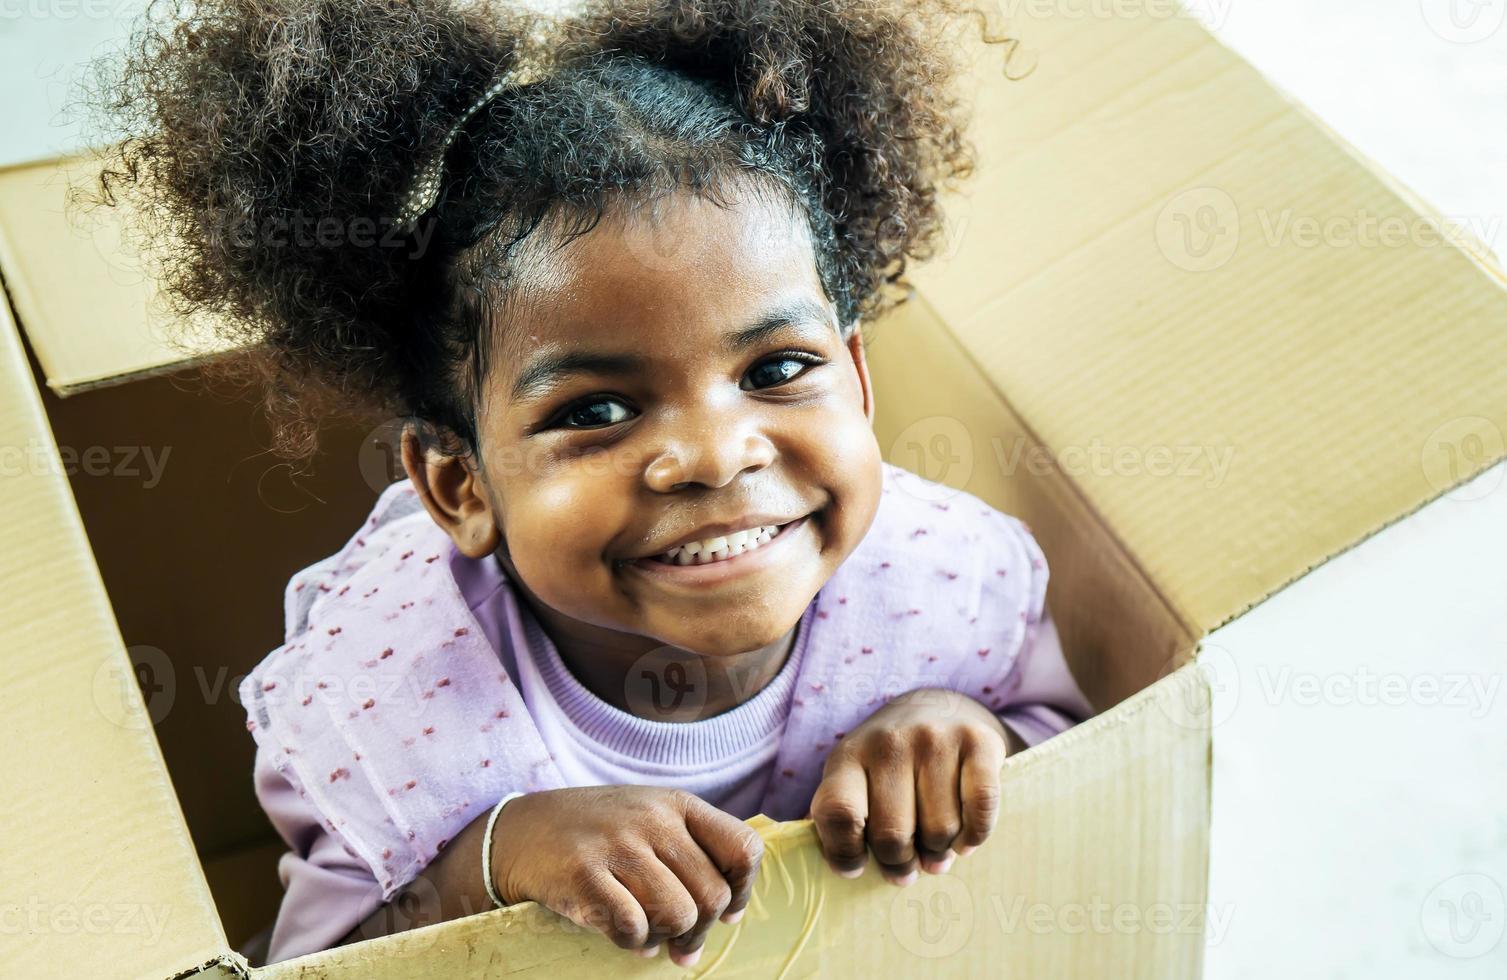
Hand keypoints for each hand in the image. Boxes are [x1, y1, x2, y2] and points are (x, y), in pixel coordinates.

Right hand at [489, 786, 763, 966]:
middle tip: (683, 943)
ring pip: (678, 914)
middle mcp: (652, 819)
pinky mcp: (583, 874)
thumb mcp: (651, 819)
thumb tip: (728, 914)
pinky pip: (633, 926)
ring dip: (667, 937)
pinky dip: (634, 941)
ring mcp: (617, 844)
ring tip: (651, 935)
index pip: (743, 848)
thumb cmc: (599, 832)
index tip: (727, 912)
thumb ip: (692, 852)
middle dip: (701, 930)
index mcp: (677, 804)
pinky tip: (627, 937)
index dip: (744, 890)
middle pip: (713, 894)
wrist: (522, 830)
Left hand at [809, 688, 1011, 883]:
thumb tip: (846, 869)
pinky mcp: (978, 741)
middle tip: (907, 867)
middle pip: (892, 834)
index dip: (845, 853)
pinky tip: (963, 840)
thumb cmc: (889, 762)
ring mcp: (935, 738)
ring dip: (939, 852)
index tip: (858, 868)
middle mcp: (890, 742)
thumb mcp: (853, 778)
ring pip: (940, 830)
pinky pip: (980, 809)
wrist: (936, 706)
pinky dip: (974, 835)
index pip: (838, 812)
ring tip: (935, 849)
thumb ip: (841, 819)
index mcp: (849, 755)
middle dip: (900, 864)